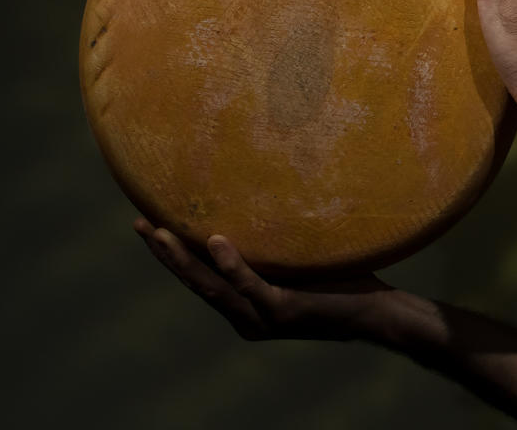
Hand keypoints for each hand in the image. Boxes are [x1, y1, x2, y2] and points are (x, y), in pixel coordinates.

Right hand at [134, 217, 390, 341]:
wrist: (378, 313)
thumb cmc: (343, 282)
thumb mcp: (299, 262)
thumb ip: (275, 246)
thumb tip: (261, 198)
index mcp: (245, 305)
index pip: (199, 277)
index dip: (171, 254)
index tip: (147, 224)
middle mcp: (247, 316)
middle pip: (195, 283)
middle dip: (164, 254)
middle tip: (138, 223)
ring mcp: (263, 316)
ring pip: (212, 286)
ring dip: (183, 259)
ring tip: (159, 232)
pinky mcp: (284, 310)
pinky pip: (251, 285)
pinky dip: (231, 265)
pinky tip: (215, 241)